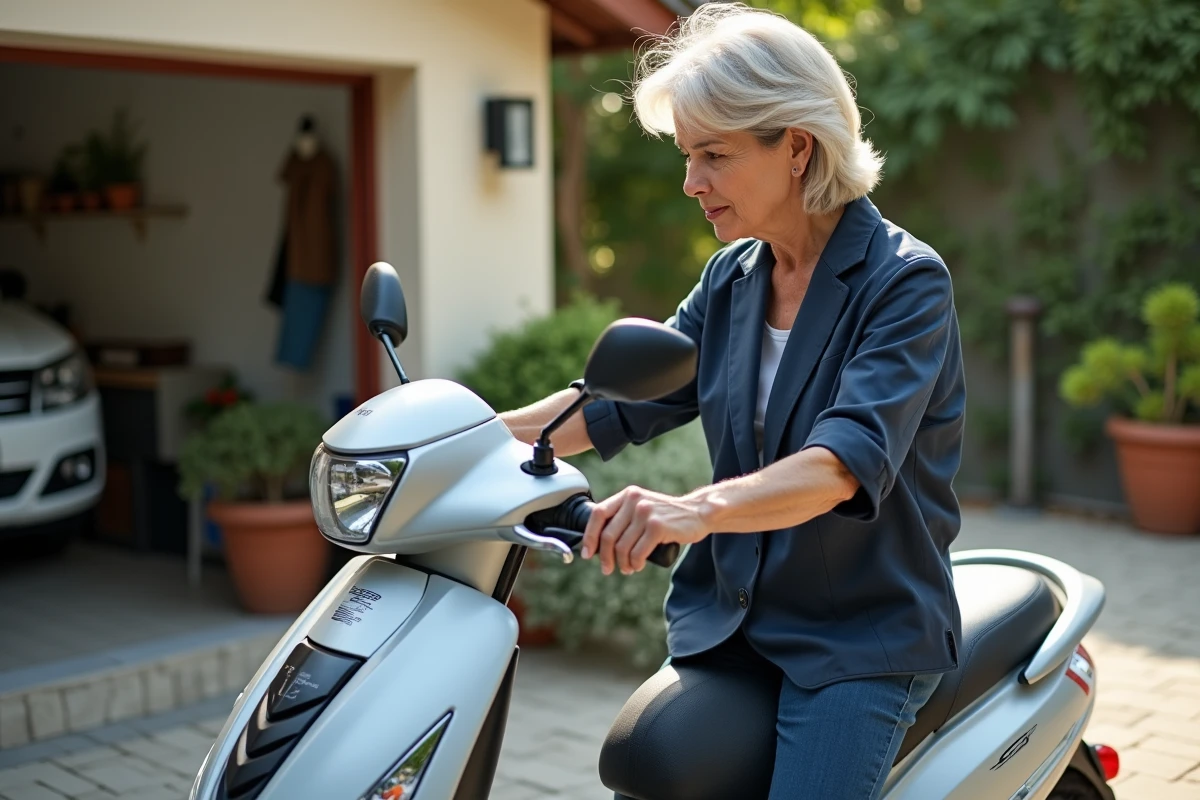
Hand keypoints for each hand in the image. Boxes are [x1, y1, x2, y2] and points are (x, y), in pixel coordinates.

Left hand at [581, 486, 709, 574]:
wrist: (698, 513)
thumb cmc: (667, 516)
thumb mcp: (643, 507)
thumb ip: (624, 516)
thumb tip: (597, 541)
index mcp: (627, 495)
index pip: (598, 514)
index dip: (590, 536)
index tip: (588, 553)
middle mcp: (634, 501)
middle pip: (608, 535)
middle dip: (605, 557)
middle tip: (608, 569)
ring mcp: (646, 513)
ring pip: (622, 547)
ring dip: (622, 563)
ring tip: (627, 568)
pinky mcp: (657, 527)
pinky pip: (637, 553)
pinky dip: (635, 564)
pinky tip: (637, 566)